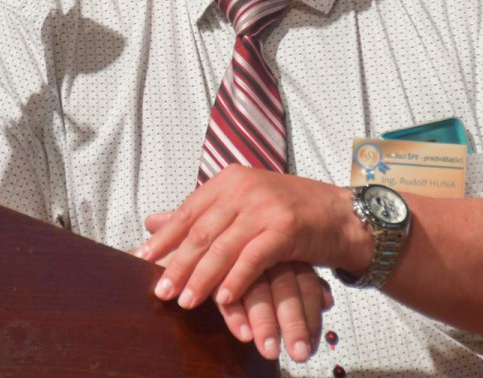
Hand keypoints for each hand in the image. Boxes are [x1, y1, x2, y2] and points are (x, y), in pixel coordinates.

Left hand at [135, 166, 361, 319]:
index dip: (164, 238)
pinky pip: (253, 258)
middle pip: (201, 232)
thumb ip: (200, 214)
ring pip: (223, 247)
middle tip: (160, 290)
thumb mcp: (242, 205)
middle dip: (177, 264)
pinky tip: (224, 299)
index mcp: (228, 181)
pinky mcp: (286, 227)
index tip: (141, 259)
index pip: (188, 212)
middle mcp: (243, 188)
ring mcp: (265, 206)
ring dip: (202, 278)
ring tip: (185, 302)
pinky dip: (236, 280)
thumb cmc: (290, 212)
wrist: (342, 214)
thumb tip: (151, 222)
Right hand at [217, 262, 331, 361]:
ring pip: (257, 292)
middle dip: (293, 324)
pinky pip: (227, 294)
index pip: (306, 283)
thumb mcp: (285, 264)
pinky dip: (236, 315)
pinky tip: (244, 335)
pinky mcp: (217, 273)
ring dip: (265, 324)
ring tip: (270, 351)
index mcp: (287, 253)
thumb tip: (327, 301)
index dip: (311, 314)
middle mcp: (268, 256)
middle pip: (285, 288)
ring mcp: (241, 262)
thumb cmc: (257, 258)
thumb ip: (305, 282)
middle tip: (299, 354)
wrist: (216, 231)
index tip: (313, 344)